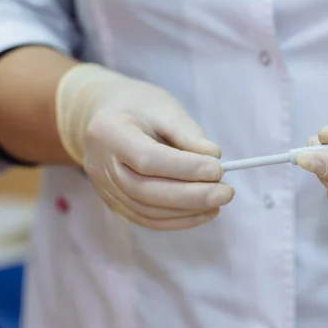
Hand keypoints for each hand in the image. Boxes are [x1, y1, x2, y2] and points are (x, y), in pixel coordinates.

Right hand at [55, 63, 233, 229]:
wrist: (102, 116)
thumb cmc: (138, 107)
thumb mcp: (164, 108)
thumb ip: (187, 133)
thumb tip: (214, 157)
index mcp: (109, 133)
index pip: (148, 159)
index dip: (185, 169)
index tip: (218, 170)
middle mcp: (101, 166)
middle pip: (147, 191)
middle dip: (192, 196)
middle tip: (226, 192)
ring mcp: (106, 189)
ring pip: (148, 211)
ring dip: (189, 211)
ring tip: (219, 199)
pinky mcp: (115, 203)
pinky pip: (148, 220)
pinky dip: (179, 220)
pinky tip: (204, 211)